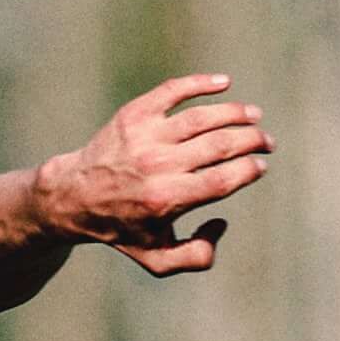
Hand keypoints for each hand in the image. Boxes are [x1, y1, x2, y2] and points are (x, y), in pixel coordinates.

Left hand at [36, 74, 271, 277]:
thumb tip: (221, 223)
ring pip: (203, 116)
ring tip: (253, 116)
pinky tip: (225, 83)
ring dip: (236, 113)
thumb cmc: (121, 227)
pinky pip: (174, 90)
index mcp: (166, 199)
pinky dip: (202, 83)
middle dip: (252, 141)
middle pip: (220, 145)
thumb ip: (195, 257)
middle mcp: (157, 165)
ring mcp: (146, 136)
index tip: (259, 166)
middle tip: (266, 142)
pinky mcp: (135, 114)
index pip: (222, 179)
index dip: (249, 170)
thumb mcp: (155, 258)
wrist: (73, 197)